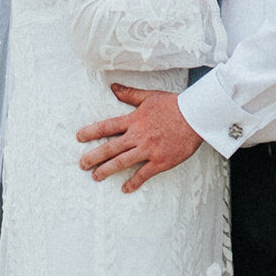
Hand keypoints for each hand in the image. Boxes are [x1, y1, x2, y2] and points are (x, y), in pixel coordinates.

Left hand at [78, 84, 202, 191]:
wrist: (196, 116)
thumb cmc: (174, 105)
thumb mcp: (149, 96)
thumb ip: (130, 94)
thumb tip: (113, 87)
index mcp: (134, 120)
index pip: (107, 126)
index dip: (91, 132)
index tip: (79, 137)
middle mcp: (138, 136)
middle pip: (110, 148)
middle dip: (94, 157)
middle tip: (82, 164)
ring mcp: (148, 150)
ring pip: (122, 162)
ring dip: (107, 170)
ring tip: (96, 176)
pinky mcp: (160, 161)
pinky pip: (143, 174)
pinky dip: (133, 182)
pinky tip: (125, 188)